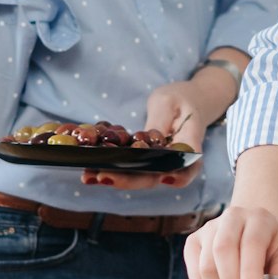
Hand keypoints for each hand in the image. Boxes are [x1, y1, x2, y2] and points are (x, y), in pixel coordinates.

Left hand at [80, 75, 224, 190]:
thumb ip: (159, 122)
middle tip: (103, 176)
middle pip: (155, 177)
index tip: (164, 178)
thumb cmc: (180, 99)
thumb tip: (146, 140)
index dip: (179, 177)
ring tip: (89, 177)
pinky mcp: (145, 162)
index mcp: (188, 145)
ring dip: (115, 179)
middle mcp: (174, 161)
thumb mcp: (168, 102)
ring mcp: (159, 164)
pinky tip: (89, 172)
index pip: (188, 167)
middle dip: (129, 180)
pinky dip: (111, 170)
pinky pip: (130, 169)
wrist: (186, 101)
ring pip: (140, 178)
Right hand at [184, 203, 277, 278]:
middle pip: (223, 250)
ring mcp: (209, 228)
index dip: (250, 272)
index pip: (251, 243)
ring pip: (206, 264)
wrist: (254, 233)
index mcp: (259, 218)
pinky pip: (193, 273)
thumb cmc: (270, 249)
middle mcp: (232, 217)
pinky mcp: (193, 242)